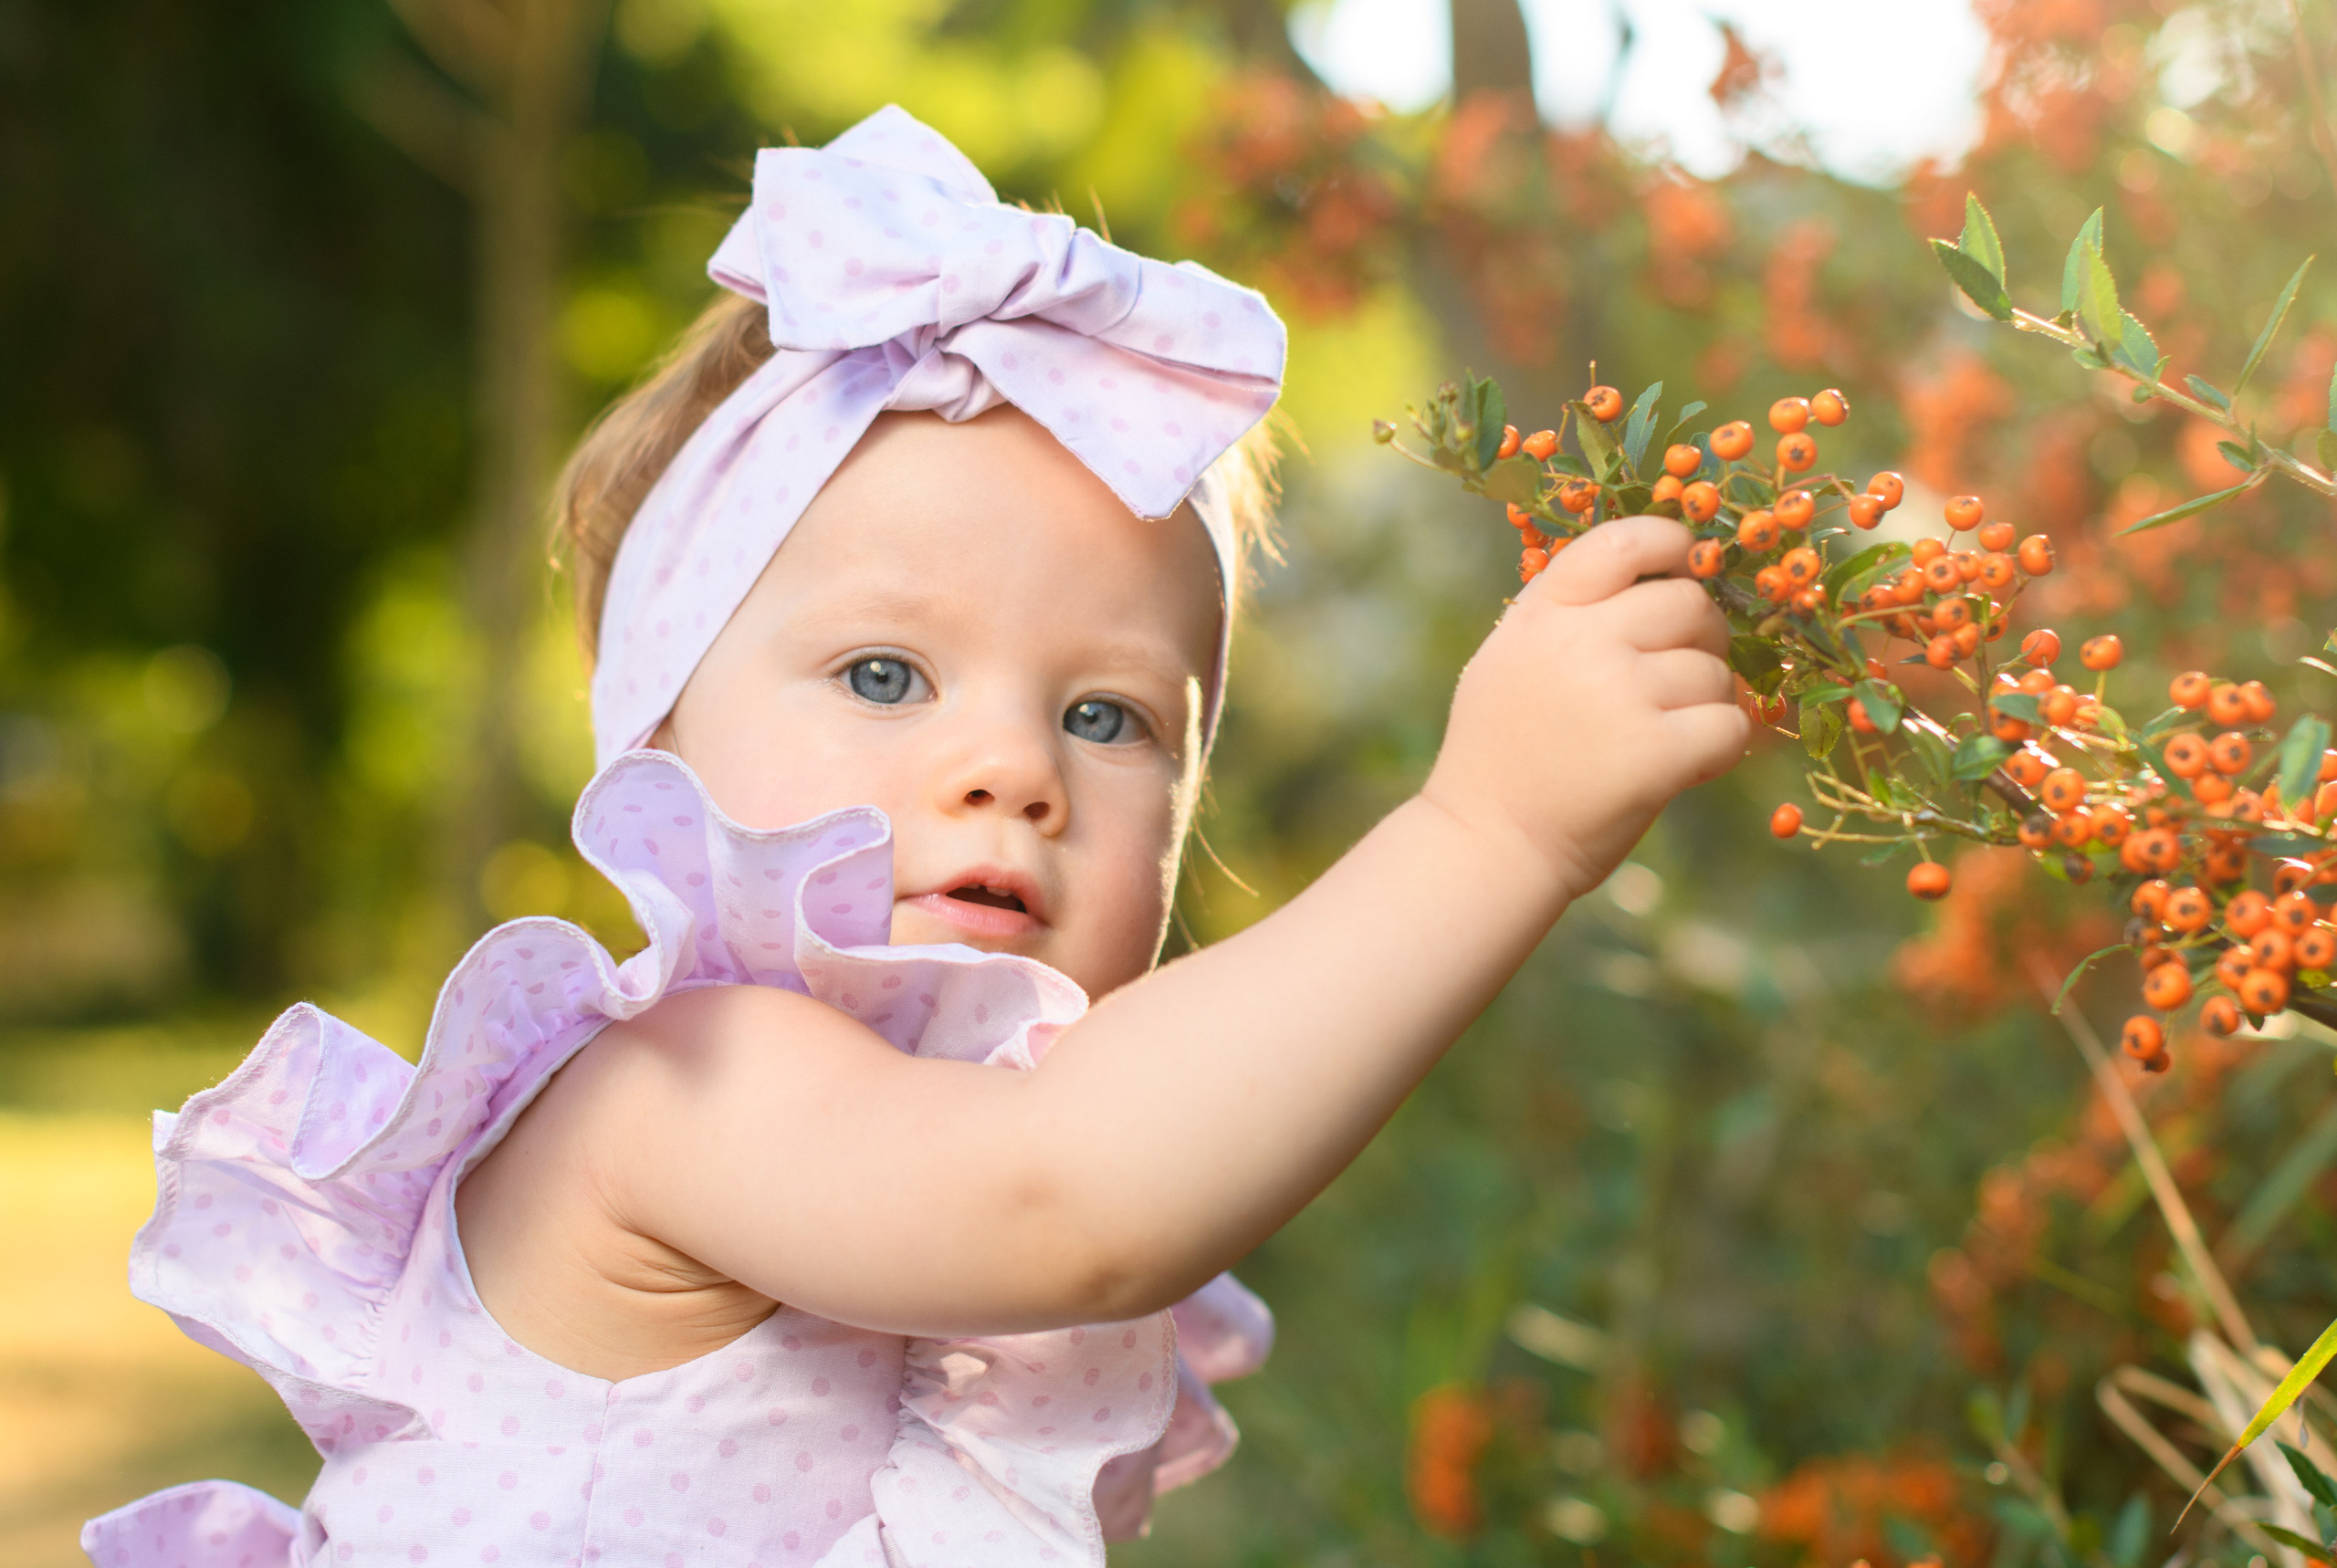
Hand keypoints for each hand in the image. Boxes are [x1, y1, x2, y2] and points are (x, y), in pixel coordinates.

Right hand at [1422, 515, 1748, 904]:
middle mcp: (1580, 642)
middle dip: (1703, 637)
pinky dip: (1721, 747)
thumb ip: (1565, 615)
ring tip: (1665, 736)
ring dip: (1705, 704)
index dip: (1673, 543)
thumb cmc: (1502, 755)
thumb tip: (1659, 578)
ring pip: (1713, 672)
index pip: (1623, 542)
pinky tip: (1686, 766)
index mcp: (1542, 614)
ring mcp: (1620, 694)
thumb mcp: (1509, 659)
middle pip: (1689, 604)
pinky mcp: (1655, 751)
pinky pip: (1729, 725)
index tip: (1689, 564)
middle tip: (1681, 678)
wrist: (1486, 844)